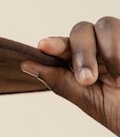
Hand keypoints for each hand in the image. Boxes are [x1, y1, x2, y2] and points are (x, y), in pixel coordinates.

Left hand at [21, 16, 119, 135]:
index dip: (54, 44)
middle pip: (81, 30)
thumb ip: (59, 81)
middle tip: (87, 80)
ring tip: (117, 81)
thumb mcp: (87, 99)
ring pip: (105, 25)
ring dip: (108, 52)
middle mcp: (97, 45)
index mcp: (79, 60)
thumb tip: (26, 64)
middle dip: (82, 53)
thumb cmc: (117, 110)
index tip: (43, 46)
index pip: (62, 45)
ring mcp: (117, 40)